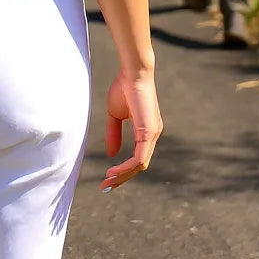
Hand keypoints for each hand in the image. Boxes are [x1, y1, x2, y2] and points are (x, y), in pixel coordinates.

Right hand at [102, 69, 162, 190]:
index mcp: (146, 131)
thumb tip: (112, 154)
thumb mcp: (115, 114)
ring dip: (123, 176)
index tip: (107, 177)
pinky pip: (139, 158)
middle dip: (121, 178)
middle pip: (139, 166)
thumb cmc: (123, 87)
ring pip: (140, 165)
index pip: (137, 158)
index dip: (123, 170)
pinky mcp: (148, 133)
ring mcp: (152, 135)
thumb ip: (113, 133)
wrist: (132, 71)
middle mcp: (153, 135)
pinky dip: (126, 167)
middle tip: (105, 187)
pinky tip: (113, 170)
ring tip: (107, 181)